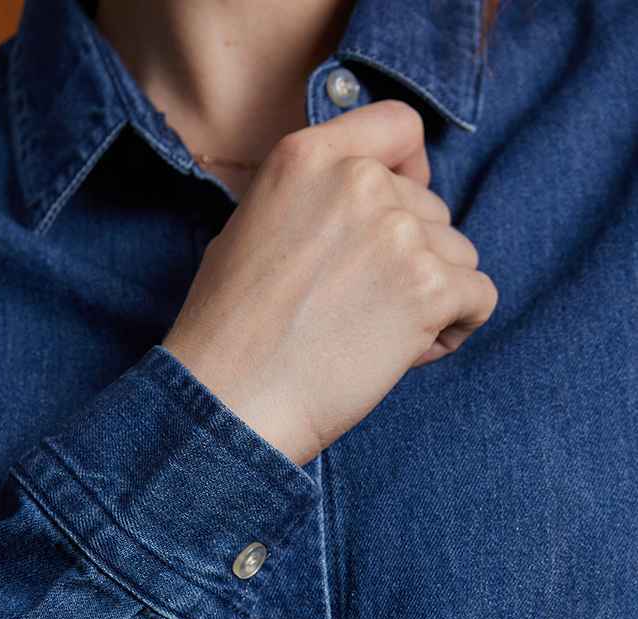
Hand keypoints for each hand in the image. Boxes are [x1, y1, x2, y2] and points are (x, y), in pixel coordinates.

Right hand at [162, 100, 498, 465]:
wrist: (230, 400)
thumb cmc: (229, 333)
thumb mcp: (249, 231)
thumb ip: (312, 202)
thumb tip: (367, 208)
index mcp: (307, 158)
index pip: (398, 126)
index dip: (412, 169)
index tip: (402, 210)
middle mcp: (358, 182)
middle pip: (431, 208)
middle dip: (411, 259)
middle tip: (360, 311)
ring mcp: (398, 233)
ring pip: (459, 255)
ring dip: (431, 297)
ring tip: (373, 339)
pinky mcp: (429, 287)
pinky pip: (480, 298)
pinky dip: (454, 330)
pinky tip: (404, 356)